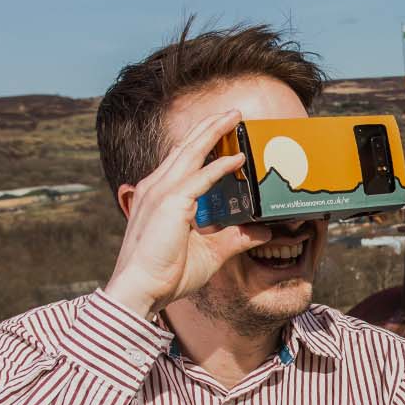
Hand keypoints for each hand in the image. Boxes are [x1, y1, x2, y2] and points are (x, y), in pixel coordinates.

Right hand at [102, 110, 270, 318]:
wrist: (141, 290)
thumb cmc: (166, 274)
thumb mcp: (210, 253)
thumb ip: (235, 239)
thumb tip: (263, 232)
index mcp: (159, 196)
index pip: (183, 161)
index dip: (202, 145)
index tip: (223, 134)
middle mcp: (156, 188)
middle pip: (185, 147)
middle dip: (209, 127)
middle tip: (232, 113)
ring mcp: (160, 193)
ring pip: (191, 152)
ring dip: (213, 132)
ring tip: (234, 117)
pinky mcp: (170, 203)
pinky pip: (200, 177)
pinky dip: (220, 166)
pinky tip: (239, 159)